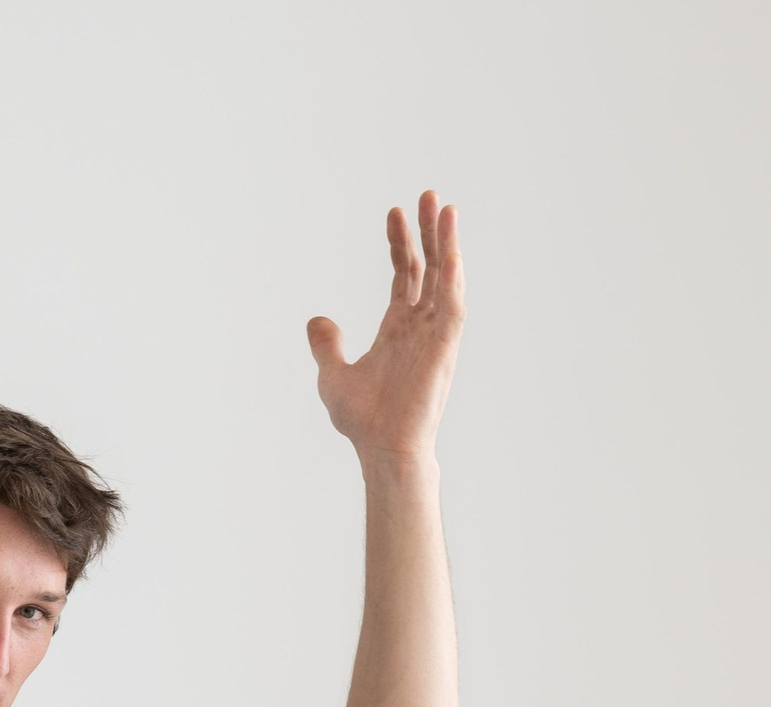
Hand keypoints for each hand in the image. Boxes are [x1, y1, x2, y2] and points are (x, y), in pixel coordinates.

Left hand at [307, 192, 462, 467]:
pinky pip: (453, 304)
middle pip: (430, 268)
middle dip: (428, 232)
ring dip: (447, 243)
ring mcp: (435, 336)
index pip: (406, 276)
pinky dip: (454, 275)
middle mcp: (420, 328)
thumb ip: (326, 345)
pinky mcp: (445, 347)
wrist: (382, 449)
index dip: (401, 243)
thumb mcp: (332, 376)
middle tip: (427, 194)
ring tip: (445, 208)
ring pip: (446, 279)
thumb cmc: (363, 422)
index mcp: (397, 330)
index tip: (394, 212)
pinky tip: (451, 248)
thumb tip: (316, 320)